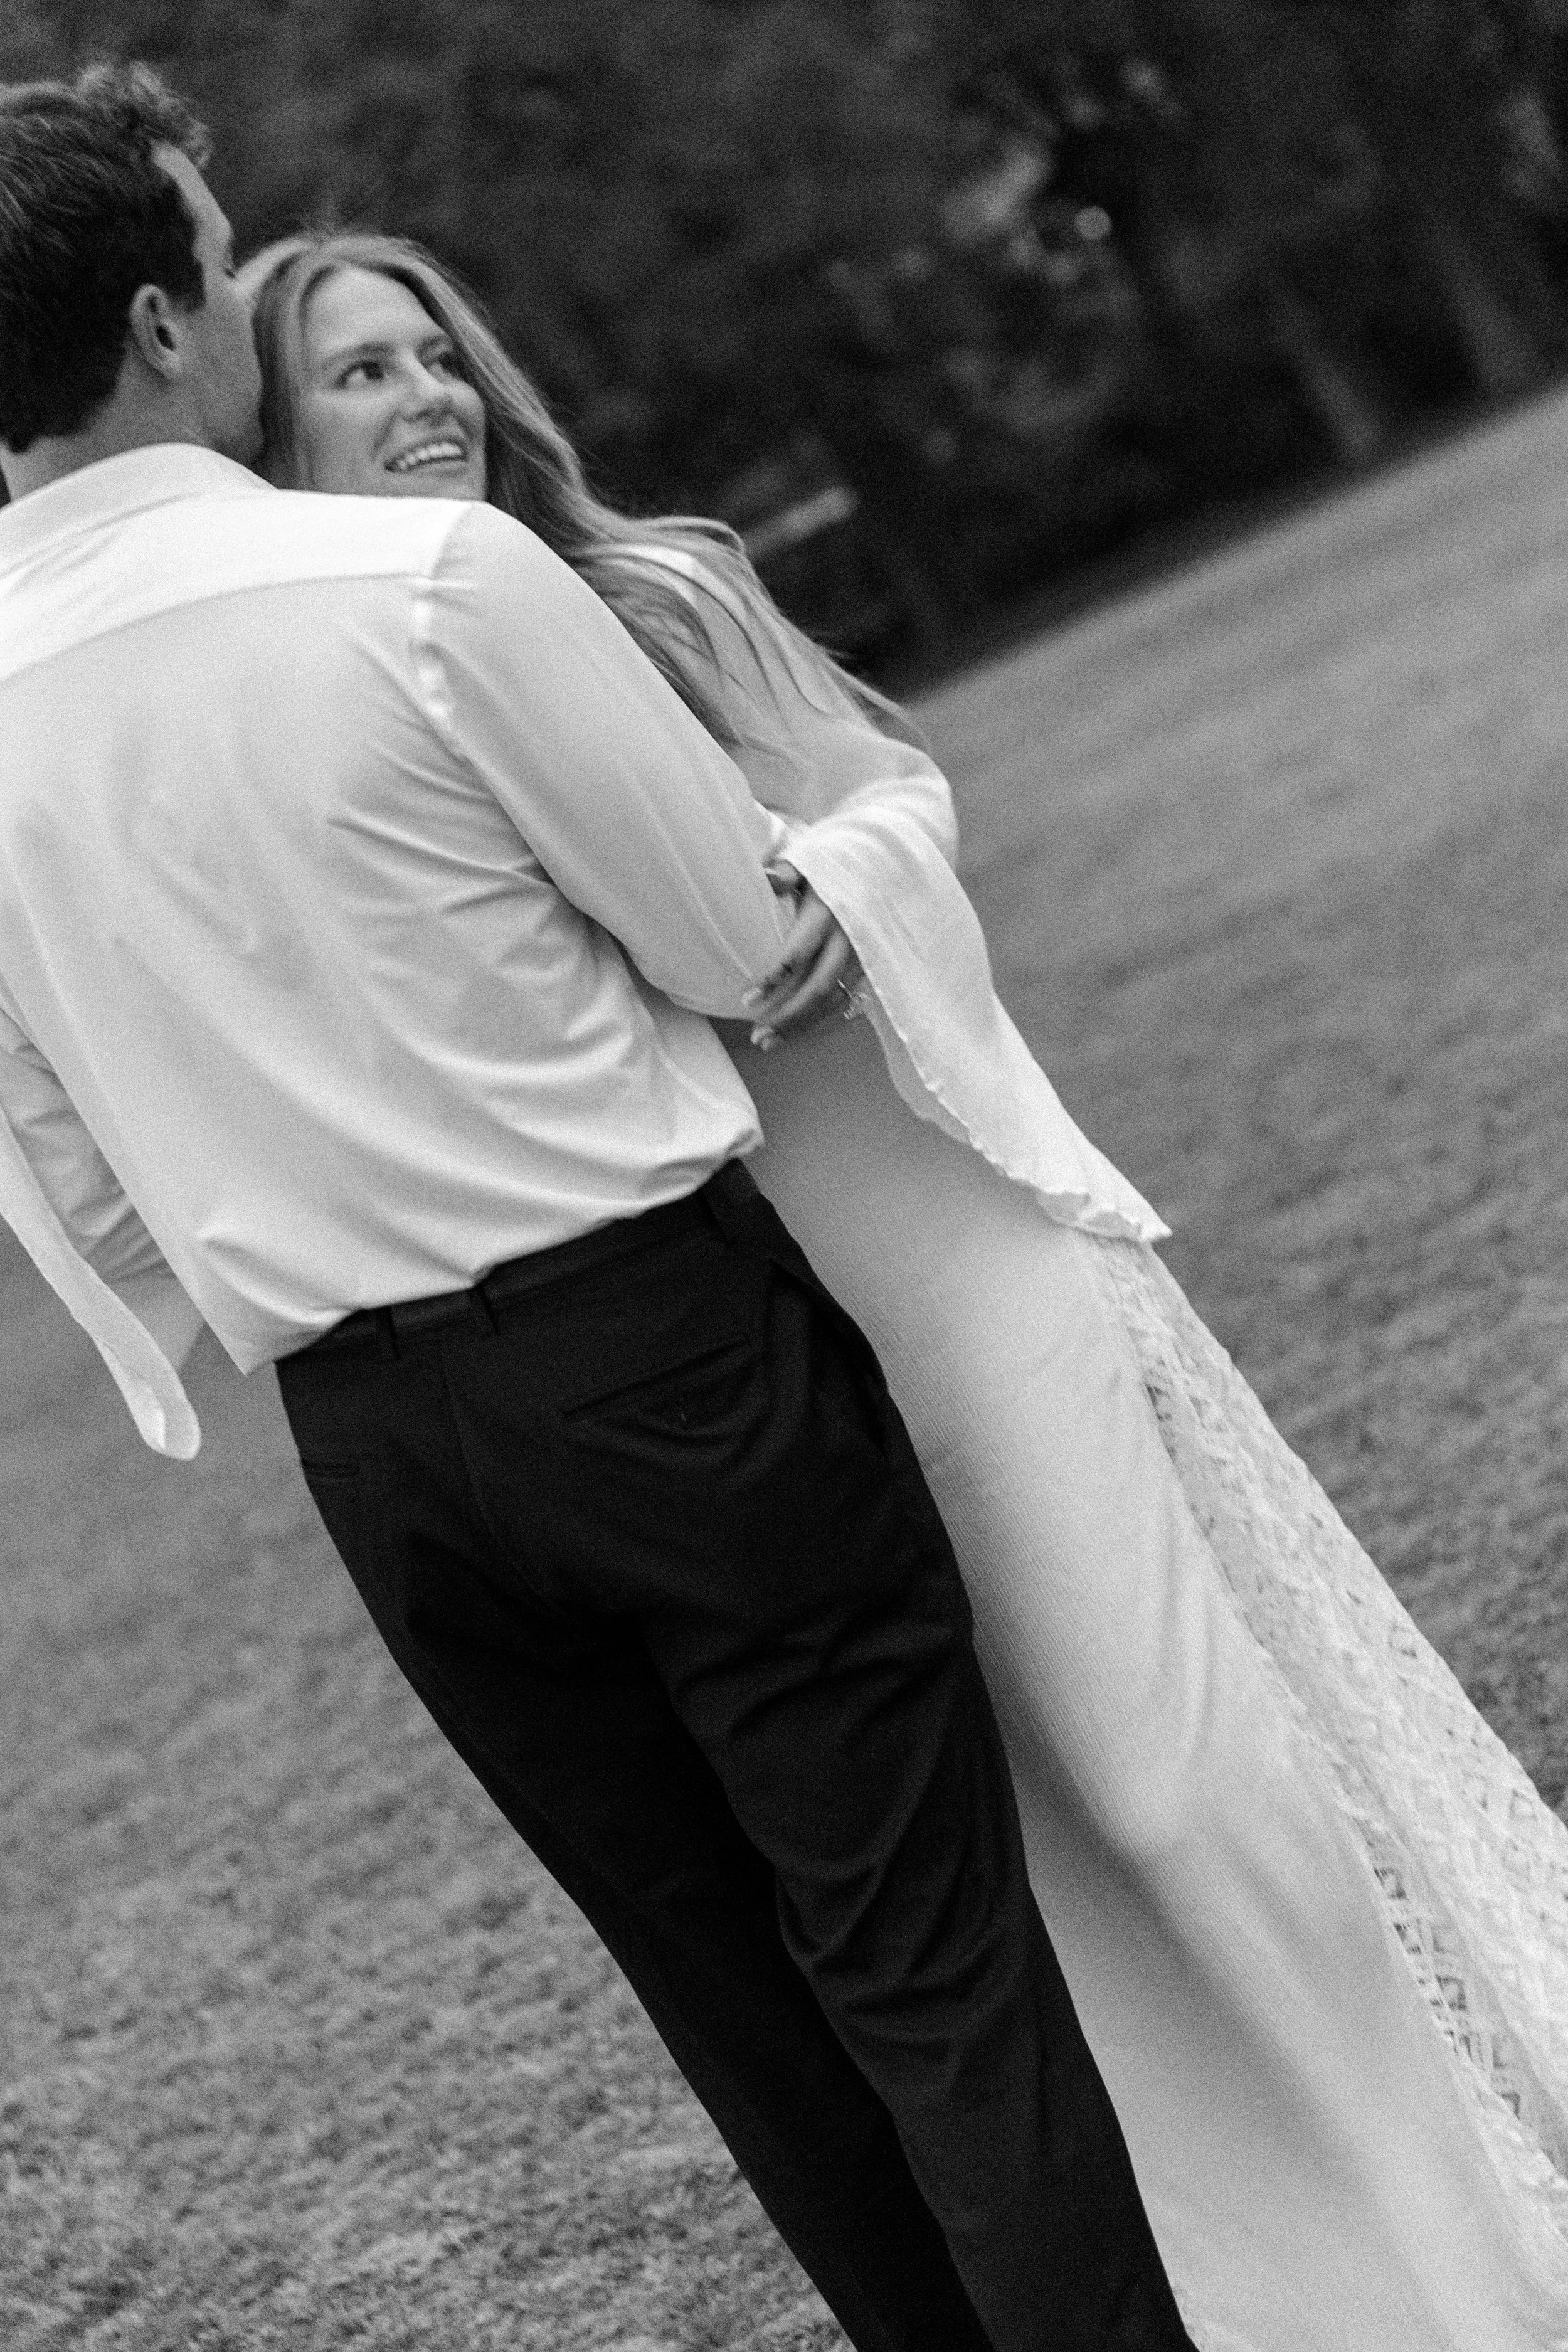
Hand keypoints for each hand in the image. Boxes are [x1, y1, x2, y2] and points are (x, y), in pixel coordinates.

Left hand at [743, 862, 864, 1046]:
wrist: (885, 867)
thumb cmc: (834, 866)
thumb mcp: (811, 862)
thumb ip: (787, 872)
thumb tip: (767, 879)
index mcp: (831, 910)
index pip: (801, 951)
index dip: (774, 978)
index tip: (747, 998)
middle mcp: (850, 937)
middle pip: (818, 987)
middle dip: (787, 1015)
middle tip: (757, 1036)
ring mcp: (863, 956)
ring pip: (833, 1000)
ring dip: (801, 1024)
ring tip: (767, 1041)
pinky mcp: (870, 967)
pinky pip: (844, 1000)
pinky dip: (818, 1017)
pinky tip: (794, 1029)